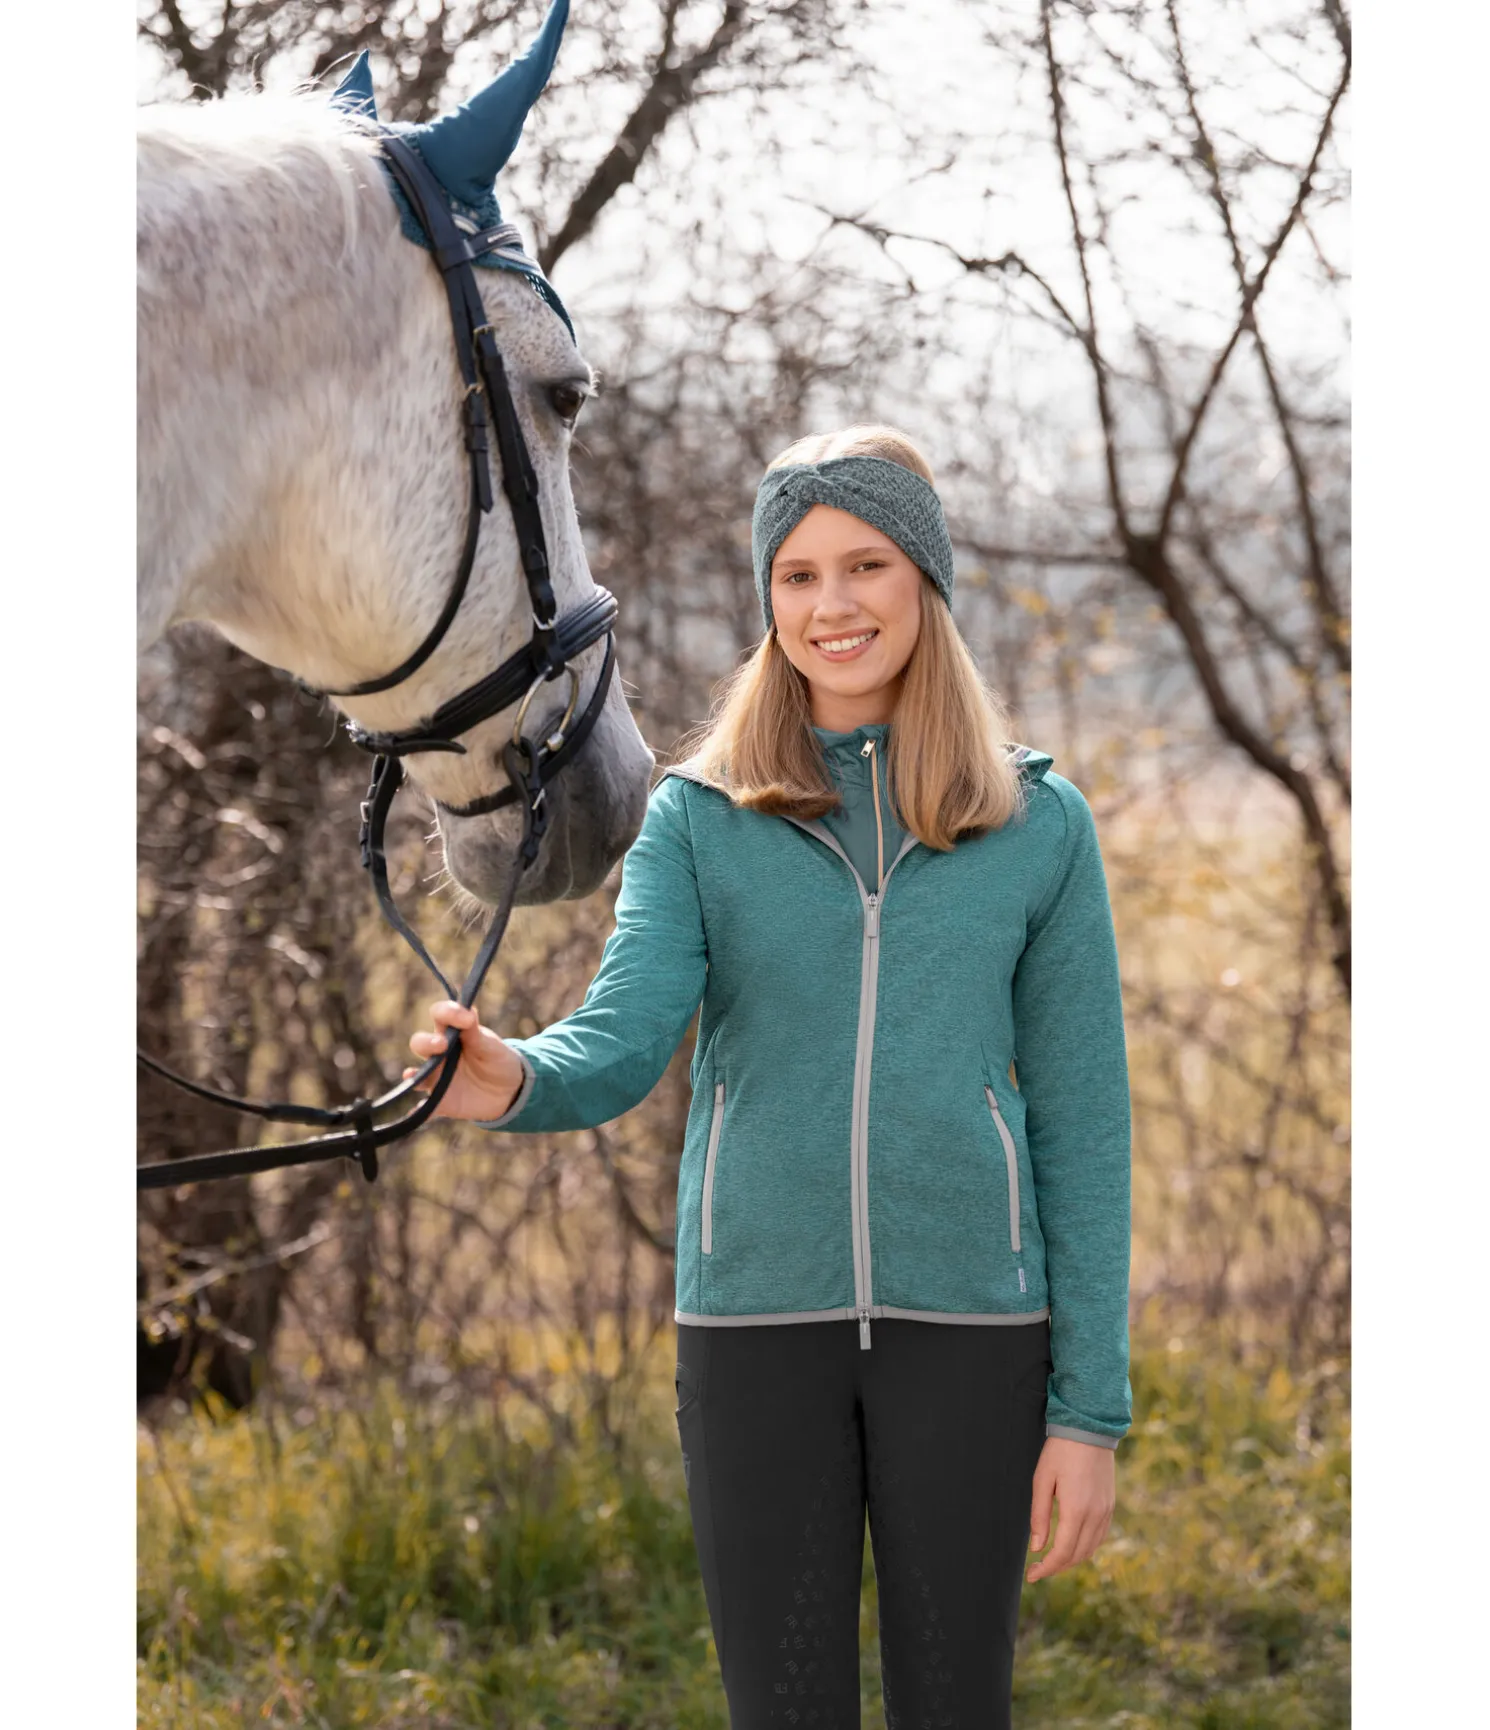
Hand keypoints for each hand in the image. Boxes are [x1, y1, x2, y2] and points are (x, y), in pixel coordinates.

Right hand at [403, 1001, 525, 1120]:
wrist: (509, 1090)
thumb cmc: (497, 1060)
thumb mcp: (491, 1045)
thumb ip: (476, 1033)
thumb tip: (468, 1011)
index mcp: (452, 1034)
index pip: (440, 1015)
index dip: (448, 1012)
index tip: (466, 1018)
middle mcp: (439, 1054)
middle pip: (420, 1043)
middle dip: (426, 1042)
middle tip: (442, 1044)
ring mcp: (437, 1078)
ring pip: (417, 1075)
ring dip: (413, 1076)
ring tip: (412, 1076)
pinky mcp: (442, 1102)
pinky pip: (426, 1109)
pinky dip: (419, 1112)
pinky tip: (415, 1112)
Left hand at [1026, 1436, 1115, 1582]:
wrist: (1089, 1429)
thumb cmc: (1060, 1451)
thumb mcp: (1042, 1480)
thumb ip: (1039, 1516)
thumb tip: (1036, 1548)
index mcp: (1076, 1510)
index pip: (1062, 1553)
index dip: (1046, 1569)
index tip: (1031, 1575)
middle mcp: (1095, 1515)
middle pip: (1077, 1556)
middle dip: (1056, 1568)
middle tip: (1037, 1570)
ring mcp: (1106, 1511)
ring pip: (1090, 1550)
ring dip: (1071, 1560)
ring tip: (1051, 1560)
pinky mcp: (1110, 1506)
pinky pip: (1099, 1537)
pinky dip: (1085, 1548)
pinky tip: (1071, 1545)